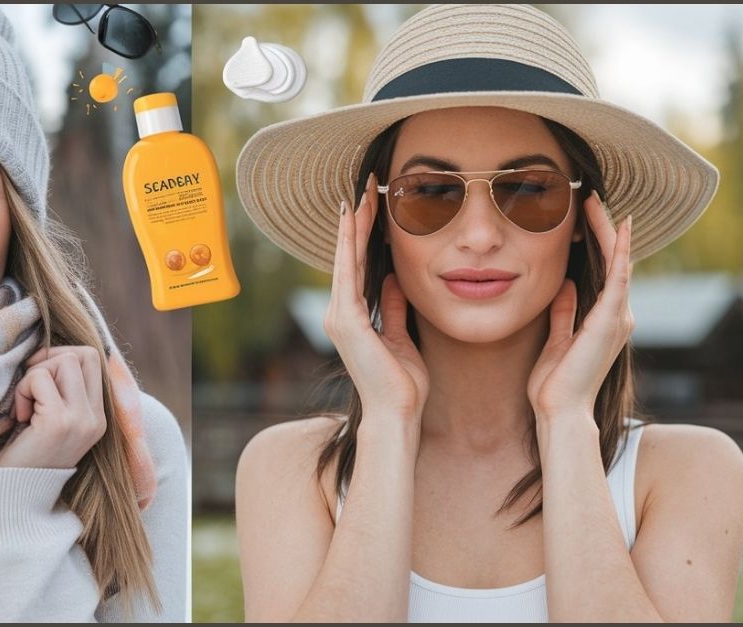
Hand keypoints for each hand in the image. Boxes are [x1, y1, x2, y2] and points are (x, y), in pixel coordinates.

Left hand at [0, 346, 107, 468]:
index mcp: (98, 417)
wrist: (16, 500)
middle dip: (49, 360)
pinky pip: (40, 378)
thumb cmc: (26, 457)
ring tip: (25, 406)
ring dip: (34, 376)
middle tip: (30, 388)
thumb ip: (62, 391)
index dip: (62, 355)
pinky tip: (19, 417)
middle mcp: (96, 418)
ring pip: (63, 361)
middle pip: (82, 354)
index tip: (39, 378)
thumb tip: (47, 350)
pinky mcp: (59, 422)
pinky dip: (22, 390)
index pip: (93, 359)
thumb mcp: (53, 421)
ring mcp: (81, 420)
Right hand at [324, 174, 428, 433]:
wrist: (396, 413)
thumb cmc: (403, 384)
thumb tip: (394, 281)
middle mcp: (340, 313)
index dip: (364, 235)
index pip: (358, 266)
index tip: (372, 205)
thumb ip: (395, 309)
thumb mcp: (403, 337)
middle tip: (365, 186)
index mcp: (353, 318)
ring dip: (353, 226)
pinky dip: (350, 245)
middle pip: (349, 257)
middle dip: (356, 221)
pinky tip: (354, 221)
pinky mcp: (346, 320)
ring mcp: (339, 316)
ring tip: (360, 194)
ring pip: (347, 259)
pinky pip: (349, 273)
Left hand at [528, 192, 633, 422]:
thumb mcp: (556, 339)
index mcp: (602, 321)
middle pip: (613, 263)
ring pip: (618, 264)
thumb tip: (565, 285)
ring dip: (609, 232)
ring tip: (597, 203)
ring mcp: (618, 319)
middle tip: (590, 198)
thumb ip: (563, 313)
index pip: (602, 273)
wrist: (560, 411)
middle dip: (603, 230)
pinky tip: (619, 229)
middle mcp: (617, 317)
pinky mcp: (611, 321)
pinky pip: (619, 279)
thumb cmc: (554, 384)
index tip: (581, 218)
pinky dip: (620, 253)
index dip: (595, 244)